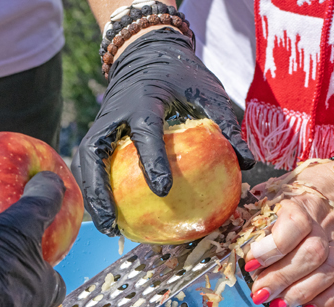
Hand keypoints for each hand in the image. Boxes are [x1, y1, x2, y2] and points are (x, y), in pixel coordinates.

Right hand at [72, 27, 252, 235]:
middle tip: (114, 224)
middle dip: (100, 191)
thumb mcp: (207, 92)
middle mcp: (115, 112)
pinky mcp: (98, 132)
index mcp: (144, 99)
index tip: (163, 190)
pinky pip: (89, 163)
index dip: (152, 161)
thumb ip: (224, 124)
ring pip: (85, 162)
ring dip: (92, 196)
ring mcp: (101, 123)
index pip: (145, 132)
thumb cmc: (181, 74)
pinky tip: (111, 215)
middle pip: (94, 154)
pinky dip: (95, 188)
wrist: (147, 52)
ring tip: (109, 226)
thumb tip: (248, 163)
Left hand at [244, 159, 333, 306]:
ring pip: (328, 273)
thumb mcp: (281, 188)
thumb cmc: (310, 189)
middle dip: (280, 278)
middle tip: (258, 293)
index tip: (250, 263)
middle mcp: (325, 225)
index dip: (270, 248)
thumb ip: (258, 209)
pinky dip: (327, 301)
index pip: (294, 226)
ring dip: (300, 293)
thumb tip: (228, 227)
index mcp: (304, 204)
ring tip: (277, 304)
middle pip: (310, 255)